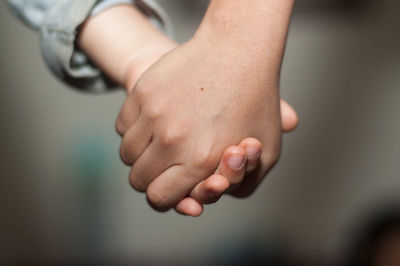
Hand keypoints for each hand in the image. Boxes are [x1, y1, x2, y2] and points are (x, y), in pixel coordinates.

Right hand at [117, 37, 284, 211]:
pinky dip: (134, 129)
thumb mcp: (268, 151)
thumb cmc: (256, 102)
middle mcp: (172, 139)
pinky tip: (155, 122)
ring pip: (127, 153)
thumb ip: (243, 186)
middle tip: (166, 166)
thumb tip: (212, 200)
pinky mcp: (142, 92)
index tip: (172, 187)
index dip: (165, 198)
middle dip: (151, 178)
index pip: (160, 198)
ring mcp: (153, 113)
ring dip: (141, 155)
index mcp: (201, 160)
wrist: (238, 51)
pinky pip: (122, 125)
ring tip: (162, 142)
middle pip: (138, 179)